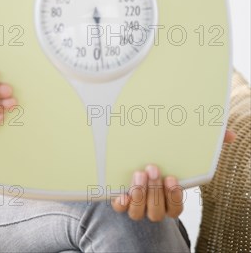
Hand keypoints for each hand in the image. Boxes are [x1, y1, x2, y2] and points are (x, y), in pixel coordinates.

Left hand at [112, 129, 236, 219]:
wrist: (136, 159)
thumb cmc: (166, 158)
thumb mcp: (183, 152)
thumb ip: (207, 146)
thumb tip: (229, 136)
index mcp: (170, 199)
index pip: (175, 208)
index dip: (173, 197)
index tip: (172, 178)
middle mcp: (154, 206)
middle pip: (157, 212)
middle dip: (154, 191)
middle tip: (152, 168)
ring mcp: (137, 205)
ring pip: (139, 213)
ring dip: (140, 194)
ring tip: (139, 172)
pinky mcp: (121, 200)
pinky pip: (120, 208)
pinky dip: (122, 201)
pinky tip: (122, 191)